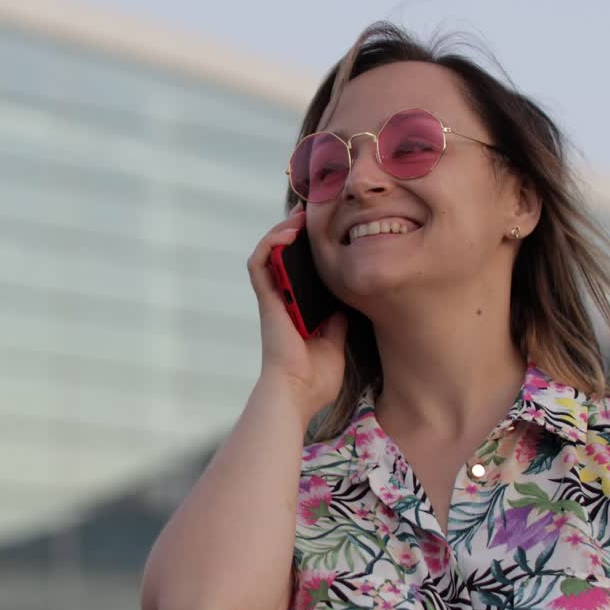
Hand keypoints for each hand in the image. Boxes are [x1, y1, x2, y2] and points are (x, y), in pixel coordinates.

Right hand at [245, 205, 348, 417]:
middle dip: (294, 233)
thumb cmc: (315, 380)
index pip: (299, 273)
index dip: (307, 251)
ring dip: (281, 232)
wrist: (297, 396)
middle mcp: (282, 302)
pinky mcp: (266, 301)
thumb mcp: (336, 343)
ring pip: (268, 254)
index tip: (325, 231)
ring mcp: (273, 300)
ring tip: (299, 217)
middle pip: (282, 257)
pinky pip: (260, 265)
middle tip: (313, 214)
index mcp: (298, 312)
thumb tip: (348, 302)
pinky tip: (288, 233)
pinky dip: (270, 245)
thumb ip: (338, 321)